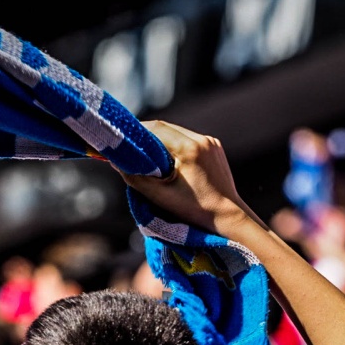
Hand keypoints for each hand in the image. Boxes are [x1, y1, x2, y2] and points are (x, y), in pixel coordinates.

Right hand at [120, 121, 252, 236]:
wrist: (228, 216)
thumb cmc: (194, 209)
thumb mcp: (159, 195)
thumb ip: (135, 177)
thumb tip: (116, 161)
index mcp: (189, 148)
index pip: (155, 129)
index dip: (135, 133)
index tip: (121, 140)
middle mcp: (202, 140)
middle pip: (165, 127)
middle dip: (145, 135)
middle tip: (129, 147)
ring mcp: (210, 142)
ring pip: (176, 132)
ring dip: (160, 140)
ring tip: (147, 155)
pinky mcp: (214, 147)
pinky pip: (189, 139)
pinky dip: (175, 145)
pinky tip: (168, 159)